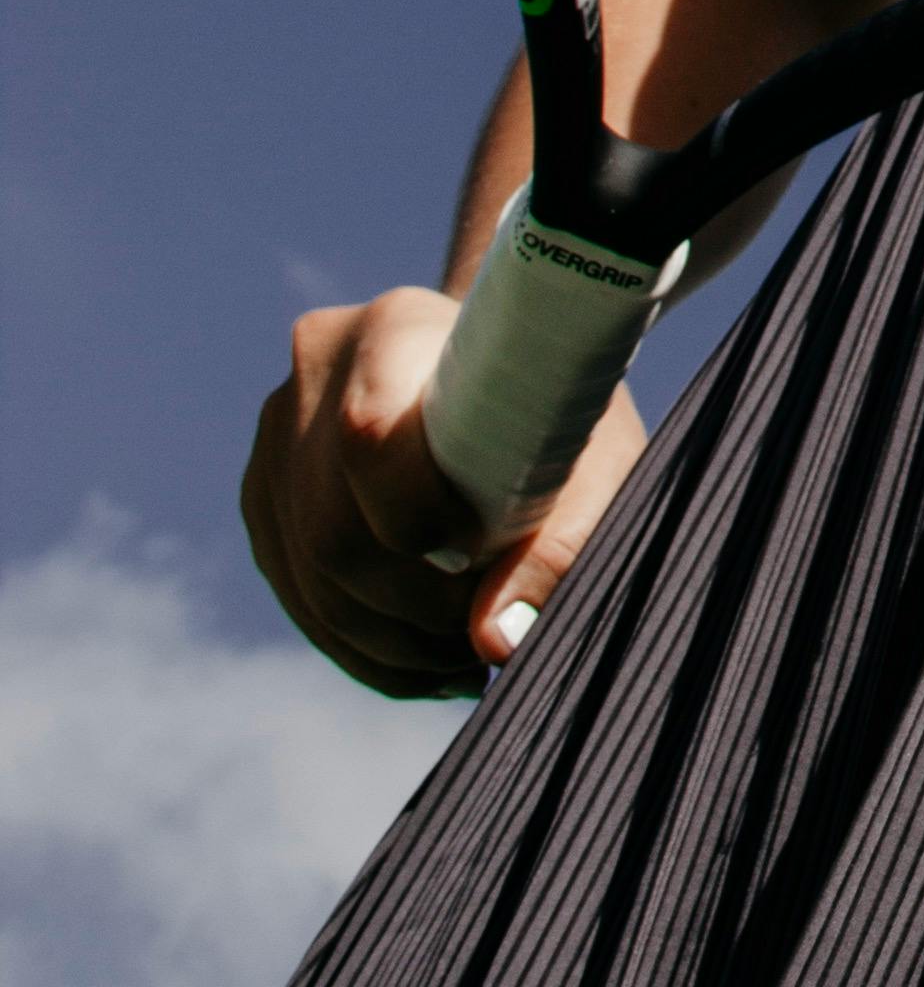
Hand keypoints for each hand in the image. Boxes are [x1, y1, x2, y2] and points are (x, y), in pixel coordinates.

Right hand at [241, 286, 645, 696]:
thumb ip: (557, 547)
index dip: (420, 519)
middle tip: (482, 638)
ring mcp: (277, 434)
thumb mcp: (595, 464)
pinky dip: (364, 646)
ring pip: (311, 578)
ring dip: (391, 644)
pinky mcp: (266, 494)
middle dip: (412, 611)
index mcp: (396, 327)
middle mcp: (316, 369)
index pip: (370, 437)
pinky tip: (426, 659)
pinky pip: (299, 594)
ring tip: (464, 657)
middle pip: (333, 530)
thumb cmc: (561, 411)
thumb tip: (494, 640)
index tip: (486, 554)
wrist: (508, 369)